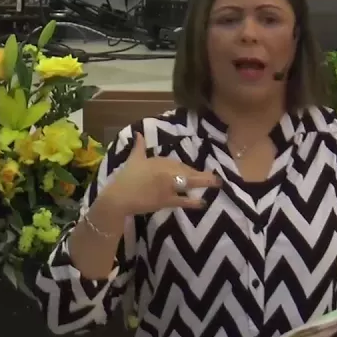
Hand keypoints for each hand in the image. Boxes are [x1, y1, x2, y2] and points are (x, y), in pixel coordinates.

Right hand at [100, 133, 223, 217]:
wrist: (119, 197)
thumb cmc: (125, 178)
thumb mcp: (133, 159)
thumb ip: (139, 146)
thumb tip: (138, 133)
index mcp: (159, 160)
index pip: (177, 163)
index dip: (187, 168)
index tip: (192, 172)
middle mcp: (166, 171)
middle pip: (187, 171)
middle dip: (201, 174)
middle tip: (214, 177)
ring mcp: (168, 186)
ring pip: (189, 183)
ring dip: (204, 182)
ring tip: (217, 183)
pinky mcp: (167, 200)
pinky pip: (183, 201)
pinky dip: (193, 202)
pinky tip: (203, 203)